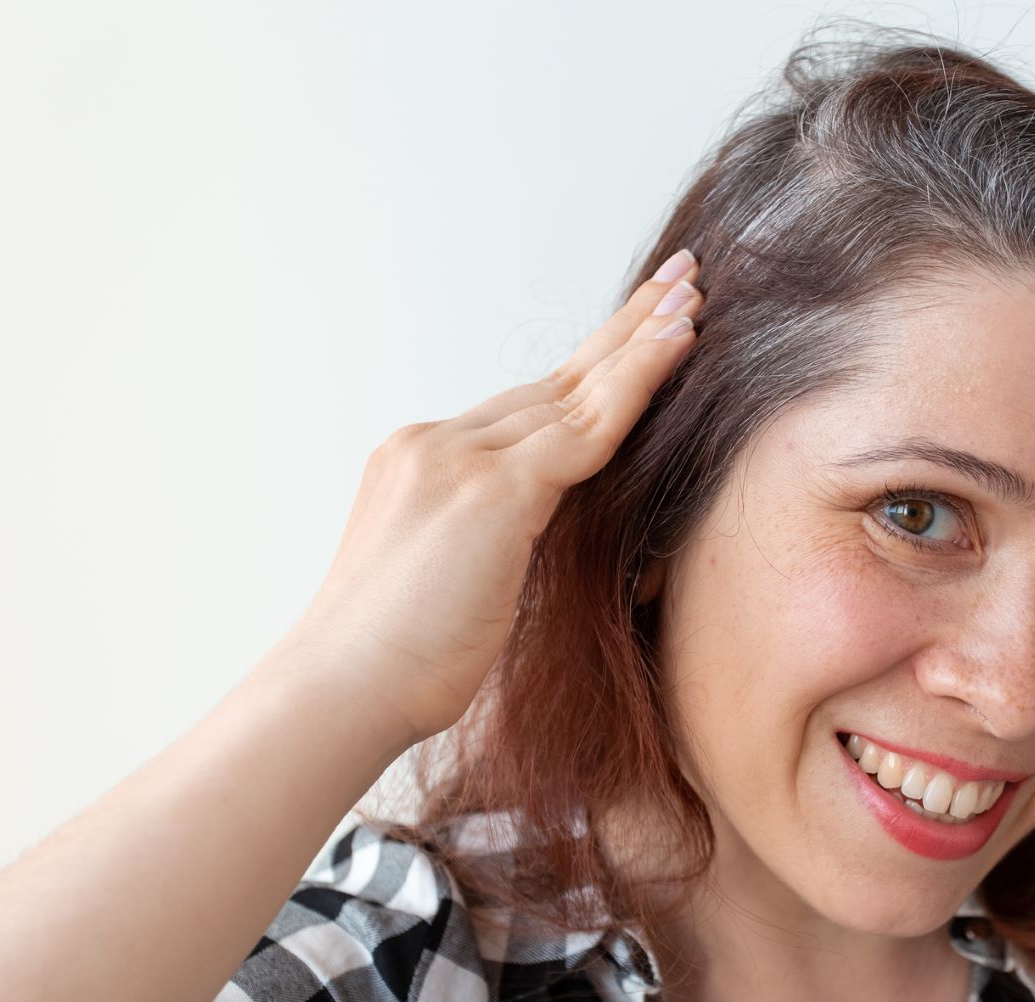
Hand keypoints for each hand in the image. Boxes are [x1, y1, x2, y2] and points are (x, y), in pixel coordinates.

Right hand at [273, 249, 704, 746]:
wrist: (339, 692)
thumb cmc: (394, 665)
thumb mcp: (453, 583)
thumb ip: (497, 543)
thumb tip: (538, 547)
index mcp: (423, 463)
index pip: (526, 407)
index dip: (589, 369)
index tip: (637, 329)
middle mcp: (437, 443)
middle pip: (554, 381)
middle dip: (623, 330)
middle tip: (681, 276)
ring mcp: (460, 460)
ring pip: (575, 392)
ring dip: (643, 339)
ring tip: (695, 297)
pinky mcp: (492, 492)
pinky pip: (587, 427)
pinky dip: (639, 382)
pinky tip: (679, 348)